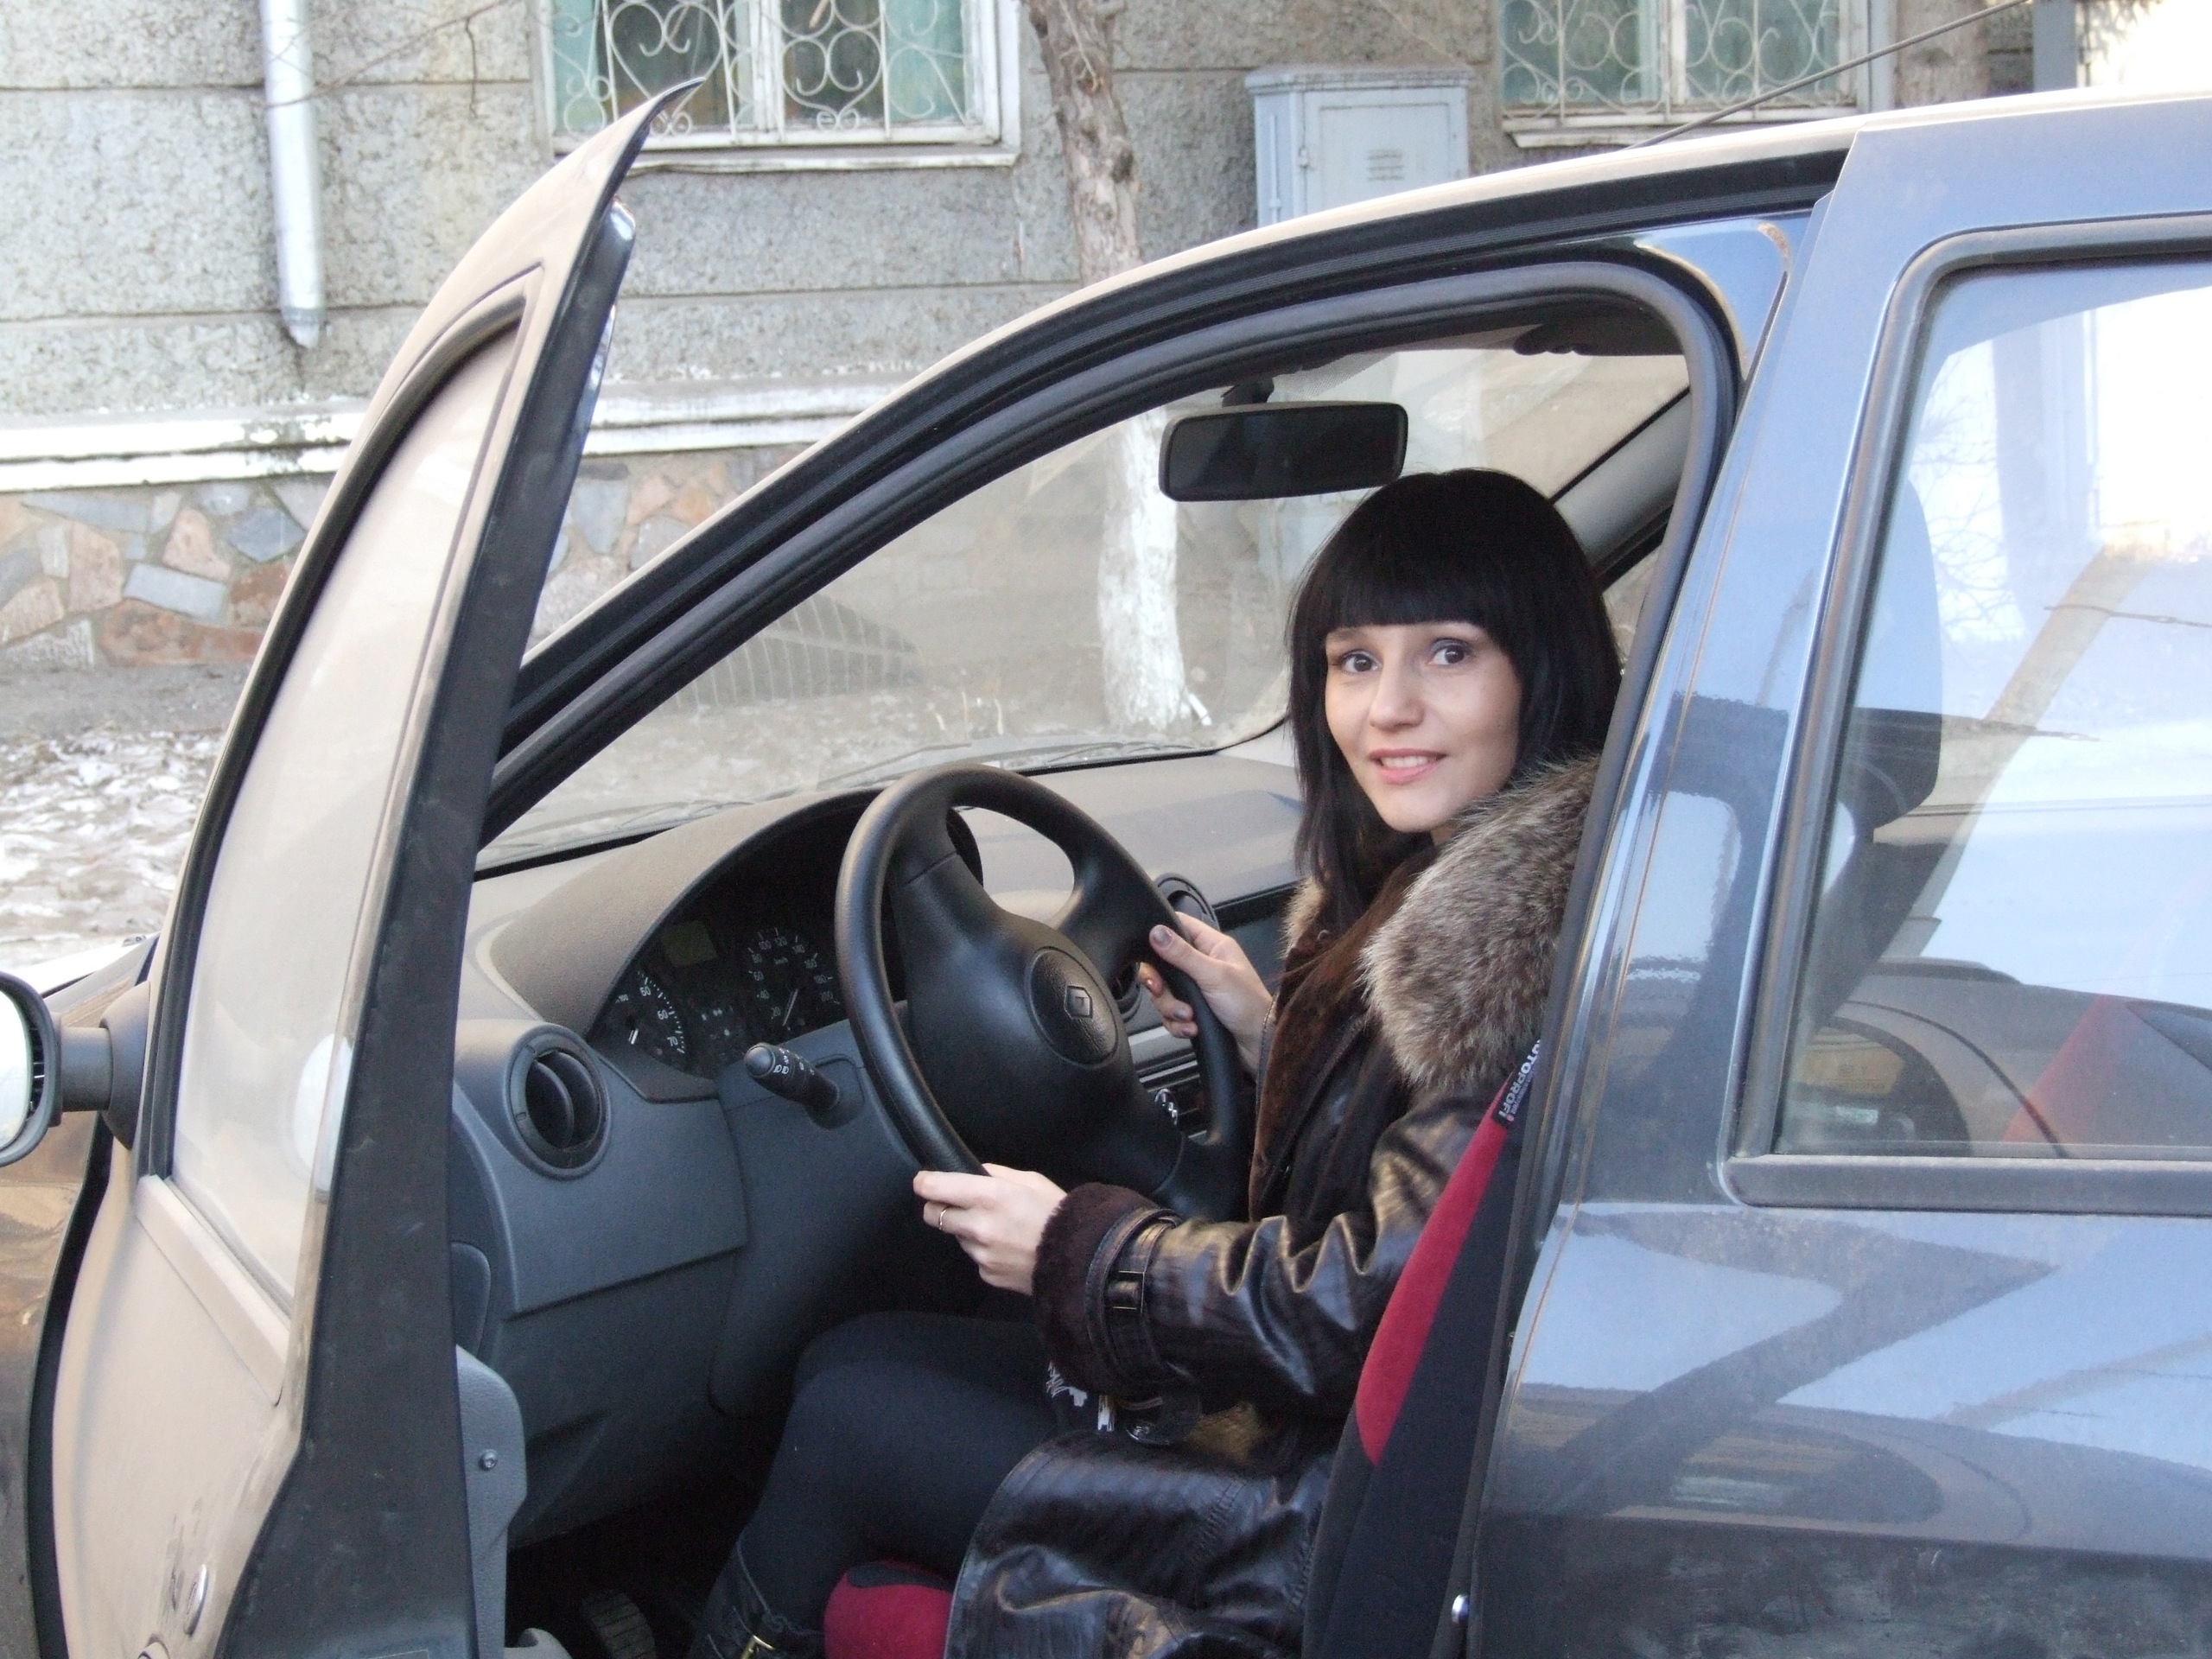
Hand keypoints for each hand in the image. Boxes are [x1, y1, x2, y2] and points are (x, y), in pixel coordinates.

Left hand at [914, 1164, 1065, 1294]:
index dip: (925, 1182)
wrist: (1079, 1257)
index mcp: (988, 1195)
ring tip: (998, 1228)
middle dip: (939, 1207)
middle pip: (933, 1214)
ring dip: (966, 1230)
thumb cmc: (1057, 1213)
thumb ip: (996, 1174)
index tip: (924, 1181)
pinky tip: (1007, 1247)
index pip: (935, 1187)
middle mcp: (978, 1225)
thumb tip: (973, 1172)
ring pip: (956, 1237)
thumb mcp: (1030, 1180)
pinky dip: (983, 1250)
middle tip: (955, 1204)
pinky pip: (975, 1257)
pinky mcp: (986, 1272)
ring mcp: (980, 1253)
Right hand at [1137, 913, 1270, 1071]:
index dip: (1160, 934)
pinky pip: (1171, 1014)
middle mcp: (1202, 964)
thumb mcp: (1214, 976)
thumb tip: (1156, 932)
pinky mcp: (1193, 1011)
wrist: (1258, 1045)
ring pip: (1165, 992)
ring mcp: (1196, 989)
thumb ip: (1183, 954)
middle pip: (1163, 964)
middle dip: (1160, 983)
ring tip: (1188, 1017)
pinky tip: (1191, 1028)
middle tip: (1161, 990)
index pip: (1179, 926)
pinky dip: (1177, 1023)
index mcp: (1211, 946)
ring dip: (1171, 1007)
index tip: (1148, 950)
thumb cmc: (1247, 1004)